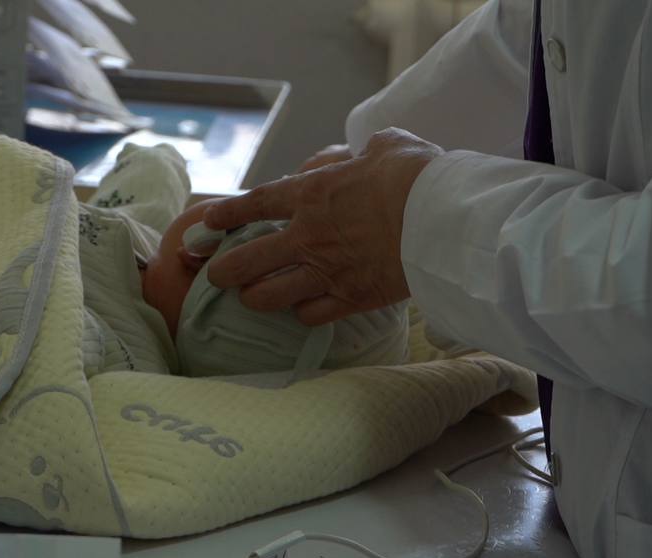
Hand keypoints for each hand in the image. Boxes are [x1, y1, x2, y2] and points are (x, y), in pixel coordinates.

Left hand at [204, 128, 441, 324]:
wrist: (444, 220)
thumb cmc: (417, 176)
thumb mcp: (386, 147)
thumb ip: (362, 153)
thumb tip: (357, 156)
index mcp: (312, 193)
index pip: (255, 204)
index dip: (226, 214)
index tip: (207, 223)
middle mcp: (309, 236)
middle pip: (246, 260)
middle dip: (223, 270)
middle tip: (215, 275)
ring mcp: (327, 271)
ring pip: (268, 296)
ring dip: (254, 297)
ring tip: (250, 297)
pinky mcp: (351, 299)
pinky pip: (310, 315)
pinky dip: (302, 313)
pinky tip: (302, 310)